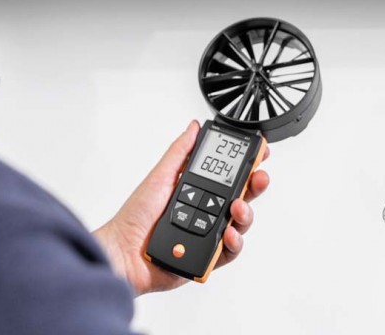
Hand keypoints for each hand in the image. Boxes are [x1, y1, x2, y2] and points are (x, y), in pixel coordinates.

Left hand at [93, 120, 269, 295]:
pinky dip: (233, 242)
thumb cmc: (135, 216)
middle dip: (255, 185)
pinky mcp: (207, 257)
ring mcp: (208, 233)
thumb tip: (193, 127)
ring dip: (245, 213)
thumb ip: (179, 152)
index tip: (260, 153)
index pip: (228, 174)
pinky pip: (230, 250)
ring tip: (236, 208)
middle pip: (241, 196)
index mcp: (196, 189)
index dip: (246, 164)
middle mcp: (205, 210)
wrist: (123, 252)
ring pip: (240, 223)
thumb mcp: (160, 176)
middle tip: (259, 177)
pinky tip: (227, 233)